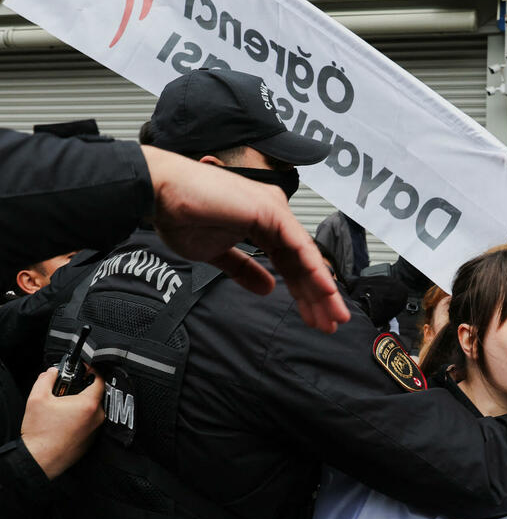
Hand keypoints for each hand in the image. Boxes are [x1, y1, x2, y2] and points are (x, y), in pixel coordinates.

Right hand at [21, 368, 105, 479]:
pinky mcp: (92, 440)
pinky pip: (90, 423)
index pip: (100, 380)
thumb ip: (46, 379)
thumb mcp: (37, 398)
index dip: (91, 371)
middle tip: (66, 389)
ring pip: (92, 410)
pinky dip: (80, 418)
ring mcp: (96, 430)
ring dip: (80, 405)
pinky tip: (65, 420)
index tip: (83, 369)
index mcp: (89, 405)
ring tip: (63, 407)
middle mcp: (97, 417)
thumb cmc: (40, 433)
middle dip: (82, 389)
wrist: (41, 459)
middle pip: (95, 395)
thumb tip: (52, 372)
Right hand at [141, 146, 349, 332]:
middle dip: (318, 297)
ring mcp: (275, 212)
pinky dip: (313, 268)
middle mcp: (275, 217)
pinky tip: (324, 290)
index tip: (315, 318)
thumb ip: (244, 270)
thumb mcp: (217, 255)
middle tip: (332, 323)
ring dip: (322, 288)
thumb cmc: (181, 216)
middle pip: (304, 264)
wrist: (159, 194)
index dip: (304, 293)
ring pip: (306, 257)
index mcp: (264, 226)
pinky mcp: (270, 210)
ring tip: (334, 314)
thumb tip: (267, 288)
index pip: (292, 265)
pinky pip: (298, 244)